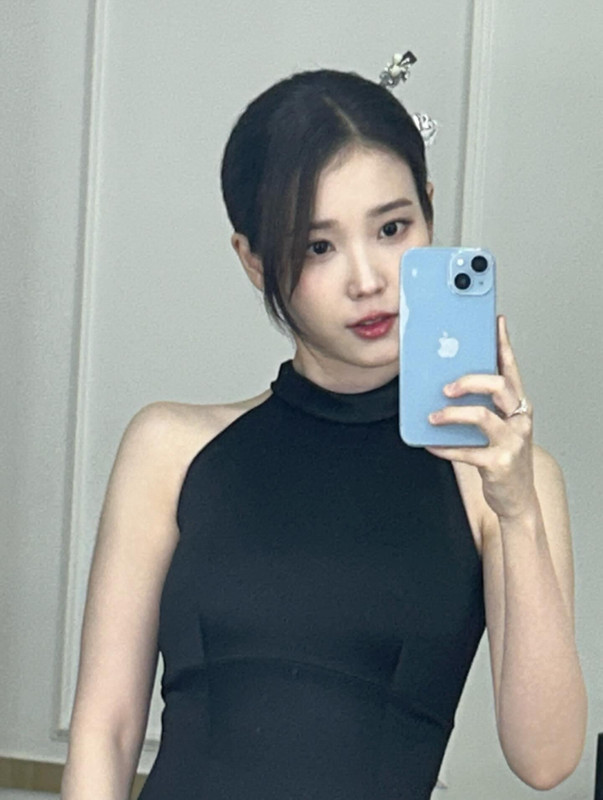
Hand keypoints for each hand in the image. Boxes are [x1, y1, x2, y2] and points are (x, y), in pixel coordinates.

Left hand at [425, 315, 536, 519]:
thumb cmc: (502, 456)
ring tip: (432, 417)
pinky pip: (466, 451)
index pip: (512, 369)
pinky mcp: (498, 464)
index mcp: (518, 405)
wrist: (516, 498)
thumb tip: (446, 382)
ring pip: (481, 417)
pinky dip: (444, 447)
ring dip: (451, 414)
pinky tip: (429, 443)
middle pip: (499, 386)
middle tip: (446, 387)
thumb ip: (482, 405)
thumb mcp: (497, 426)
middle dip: (470, 380)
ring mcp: (511, 442)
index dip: (503, 345)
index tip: (494, 324)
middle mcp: (519, 419)